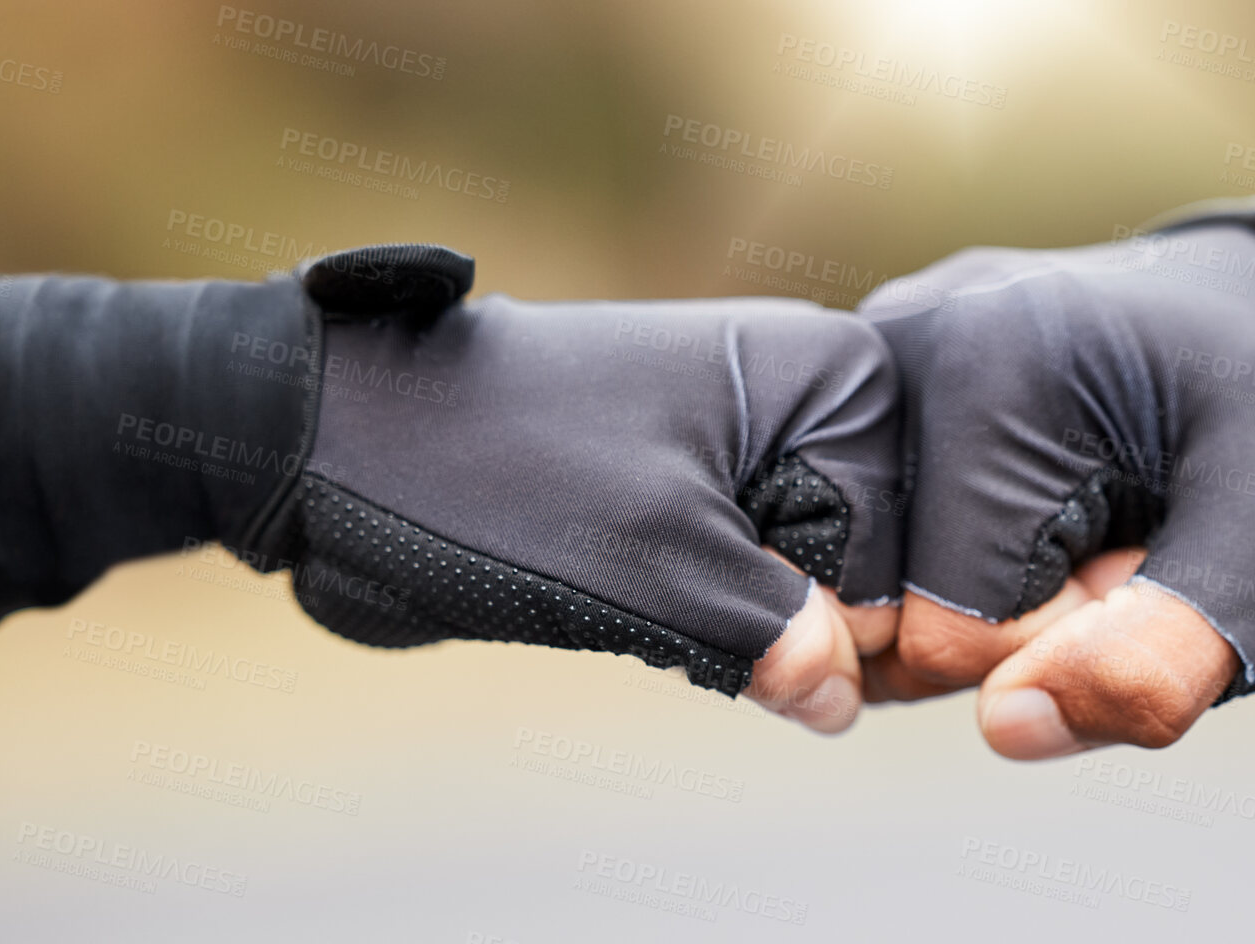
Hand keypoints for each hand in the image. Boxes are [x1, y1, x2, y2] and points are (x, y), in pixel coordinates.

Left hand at [255, 245, 901, 732]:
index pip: (914, 546)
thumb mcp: (657, 566)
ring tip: (658, 604)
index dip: (857, 627)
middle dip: (801, 632)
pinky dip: (712, 629)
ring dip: (749, 637)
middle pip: (871, 565)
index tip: (788, 661)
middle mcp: (804, 396)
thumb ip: (774, 639)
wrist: (339, 441)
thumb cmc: (500, 477)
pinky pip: (746, 589)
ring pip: (807, 591)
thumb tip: (841, 700)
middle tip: (702, 625)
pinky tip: (651, 618)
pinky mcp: (689, 494)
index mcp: (830, 375)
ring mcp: (744, 444)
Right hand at [858, 194, 1254, 756]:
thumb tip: (1004, 724)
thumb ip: (1158, 657)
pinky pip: (896, 542)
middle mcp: (899, 341)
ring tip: (1111, 512)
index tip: (1161, 549)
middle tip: (1142, 533)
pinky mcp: (889, 384)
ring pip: (888, 585)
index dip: (1072, 639)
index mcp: (975, 362)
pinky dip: (980, 558)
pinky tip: (1065, 498)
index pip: (947, 635)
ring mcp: (885, 356)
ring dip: (1005, 593)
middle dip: (1027, 618)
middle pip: (893, 611)